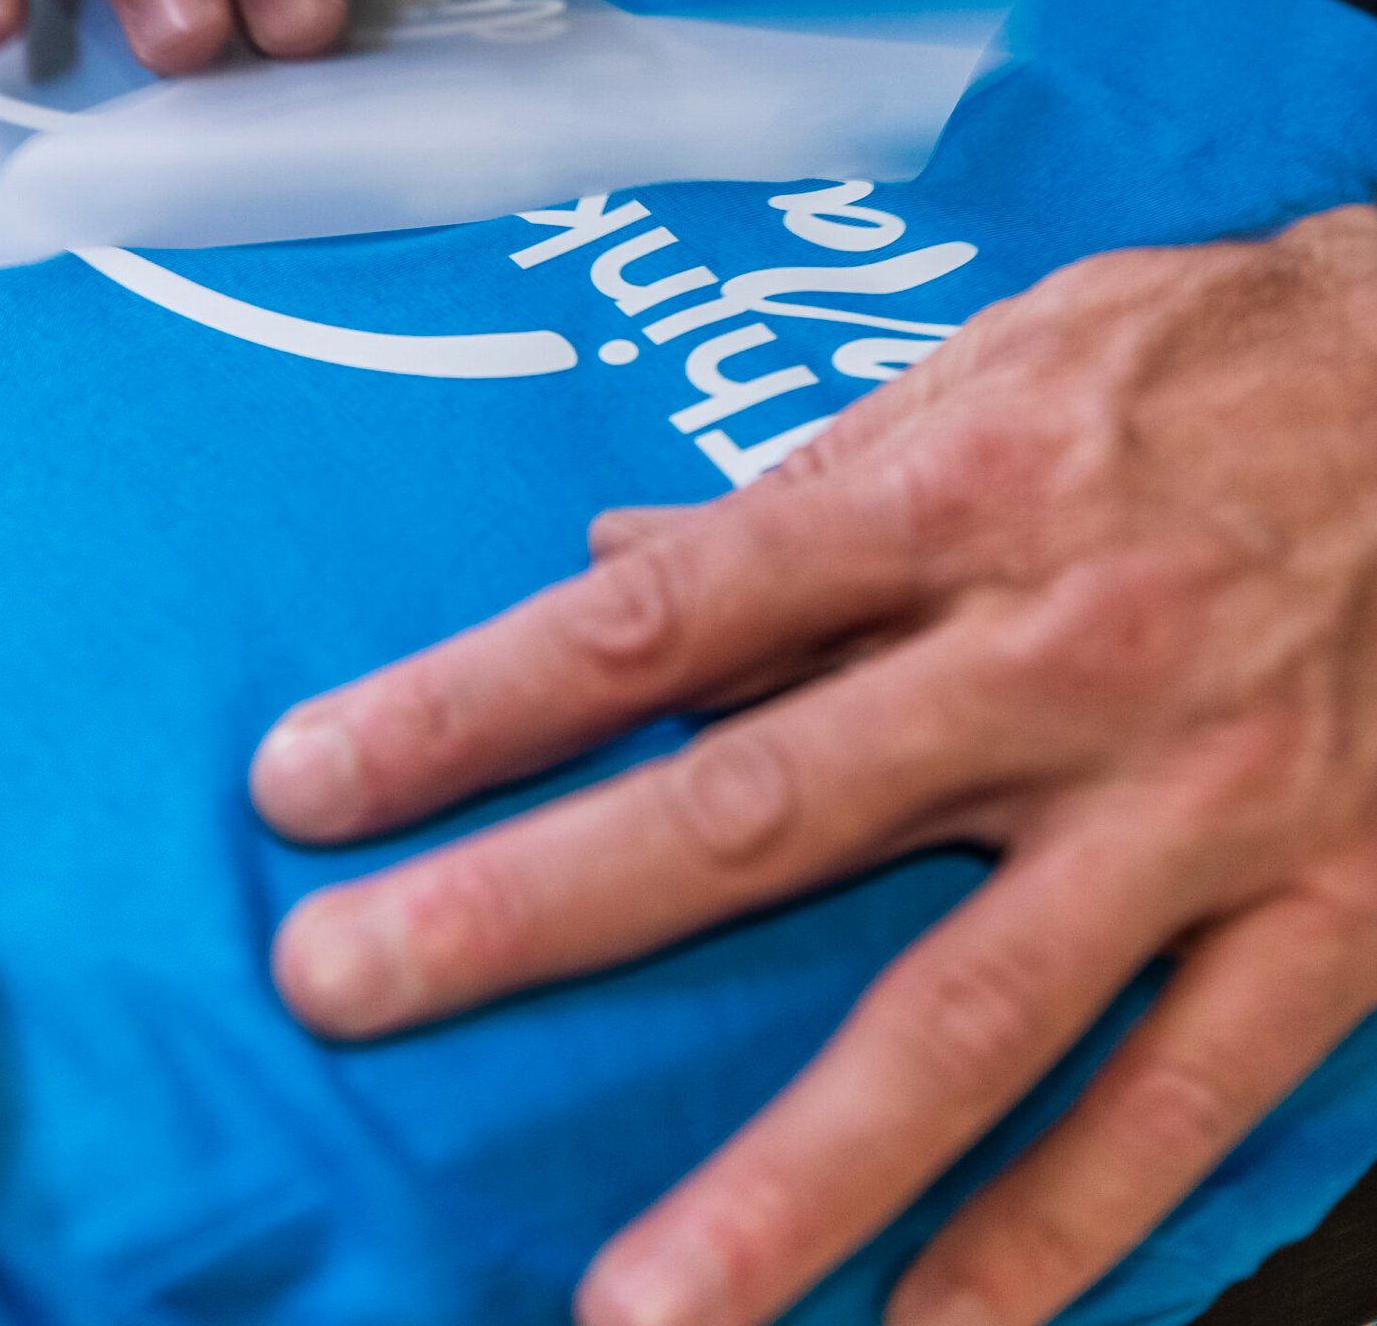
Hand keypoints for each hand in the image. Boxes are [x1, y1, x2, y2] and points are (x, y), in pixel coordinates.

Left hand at [252, 207, 1376, 1325]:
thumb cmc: (1217, 365)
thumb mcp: (1006, 361)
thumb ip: (816, 481)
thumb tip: (620, 554)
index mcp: (958, 495)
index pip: (663, 616)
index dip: (471, 703)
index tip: (316, 783)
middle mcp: (1060, 655)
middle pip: (762, 811)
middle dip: (535, 913)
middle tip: (352, 991)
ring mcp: (1198, 802)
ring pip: (965, 1012)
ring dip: (787, 1173)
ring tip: (634, 1303)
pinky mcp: (1329, 911)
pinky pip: (1179, 1101)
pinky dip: (1057, 1234)